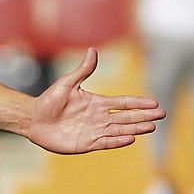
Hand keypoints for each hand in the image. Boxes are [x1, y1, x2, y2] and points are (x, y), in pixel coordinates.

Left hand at [28, 48, 163, 153]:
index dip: (138, 103)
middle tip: (161, 115)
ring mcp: (94, 131)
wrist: (32, 119)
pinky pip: (105, 142)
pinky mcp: (86, 143)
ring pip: (119, 130)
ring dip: (135, 128)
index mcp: (97, 103)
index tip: (154, 103)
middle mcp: (98, 118)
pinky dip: (117, 141)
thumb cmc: (47, 101)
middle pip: (126, 117)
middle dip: (143, 116)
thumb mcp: (66, 83)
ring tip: (151, 127)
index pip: (122, 103)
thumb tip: (92, 50)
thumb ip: (82, 70)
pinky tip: (130, 138)